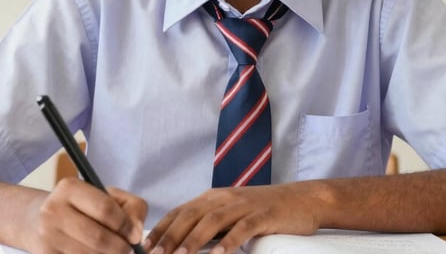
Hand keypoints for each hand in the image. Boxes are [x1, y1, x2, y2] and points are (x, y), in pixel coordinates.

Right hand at [29, 177, 146, 253]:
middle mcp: (53, 210)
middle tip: (128, 250)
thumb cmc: (83, 207)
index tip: (135, 235)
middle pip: (98, 237)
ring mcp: (46, 236)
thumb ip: (132, 208)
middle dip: (120, 247)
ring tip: (112, 251)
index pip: (105, 209)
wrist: (39, 221)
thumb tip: (137, 234)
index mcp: (69, 188)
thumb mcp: (108, 196)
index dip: (126, 225)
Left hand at [144, 184, 318, 253]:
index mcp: (213, 197)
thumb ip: (209, 225)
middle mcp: (225, 198)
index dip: (161, 228)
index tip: (144, 248)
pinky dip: (228, 242)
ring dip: (193, 240)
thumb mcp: (232, 214)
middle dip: (170, 237)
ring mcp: (244, 205)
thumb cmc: (264, 211)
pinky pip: (242, 229)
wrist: (302, 200)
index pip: (180, 211)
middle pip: (191, 215)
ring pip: (212, 221)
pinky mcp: (263, 215)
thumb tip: (182, 244)